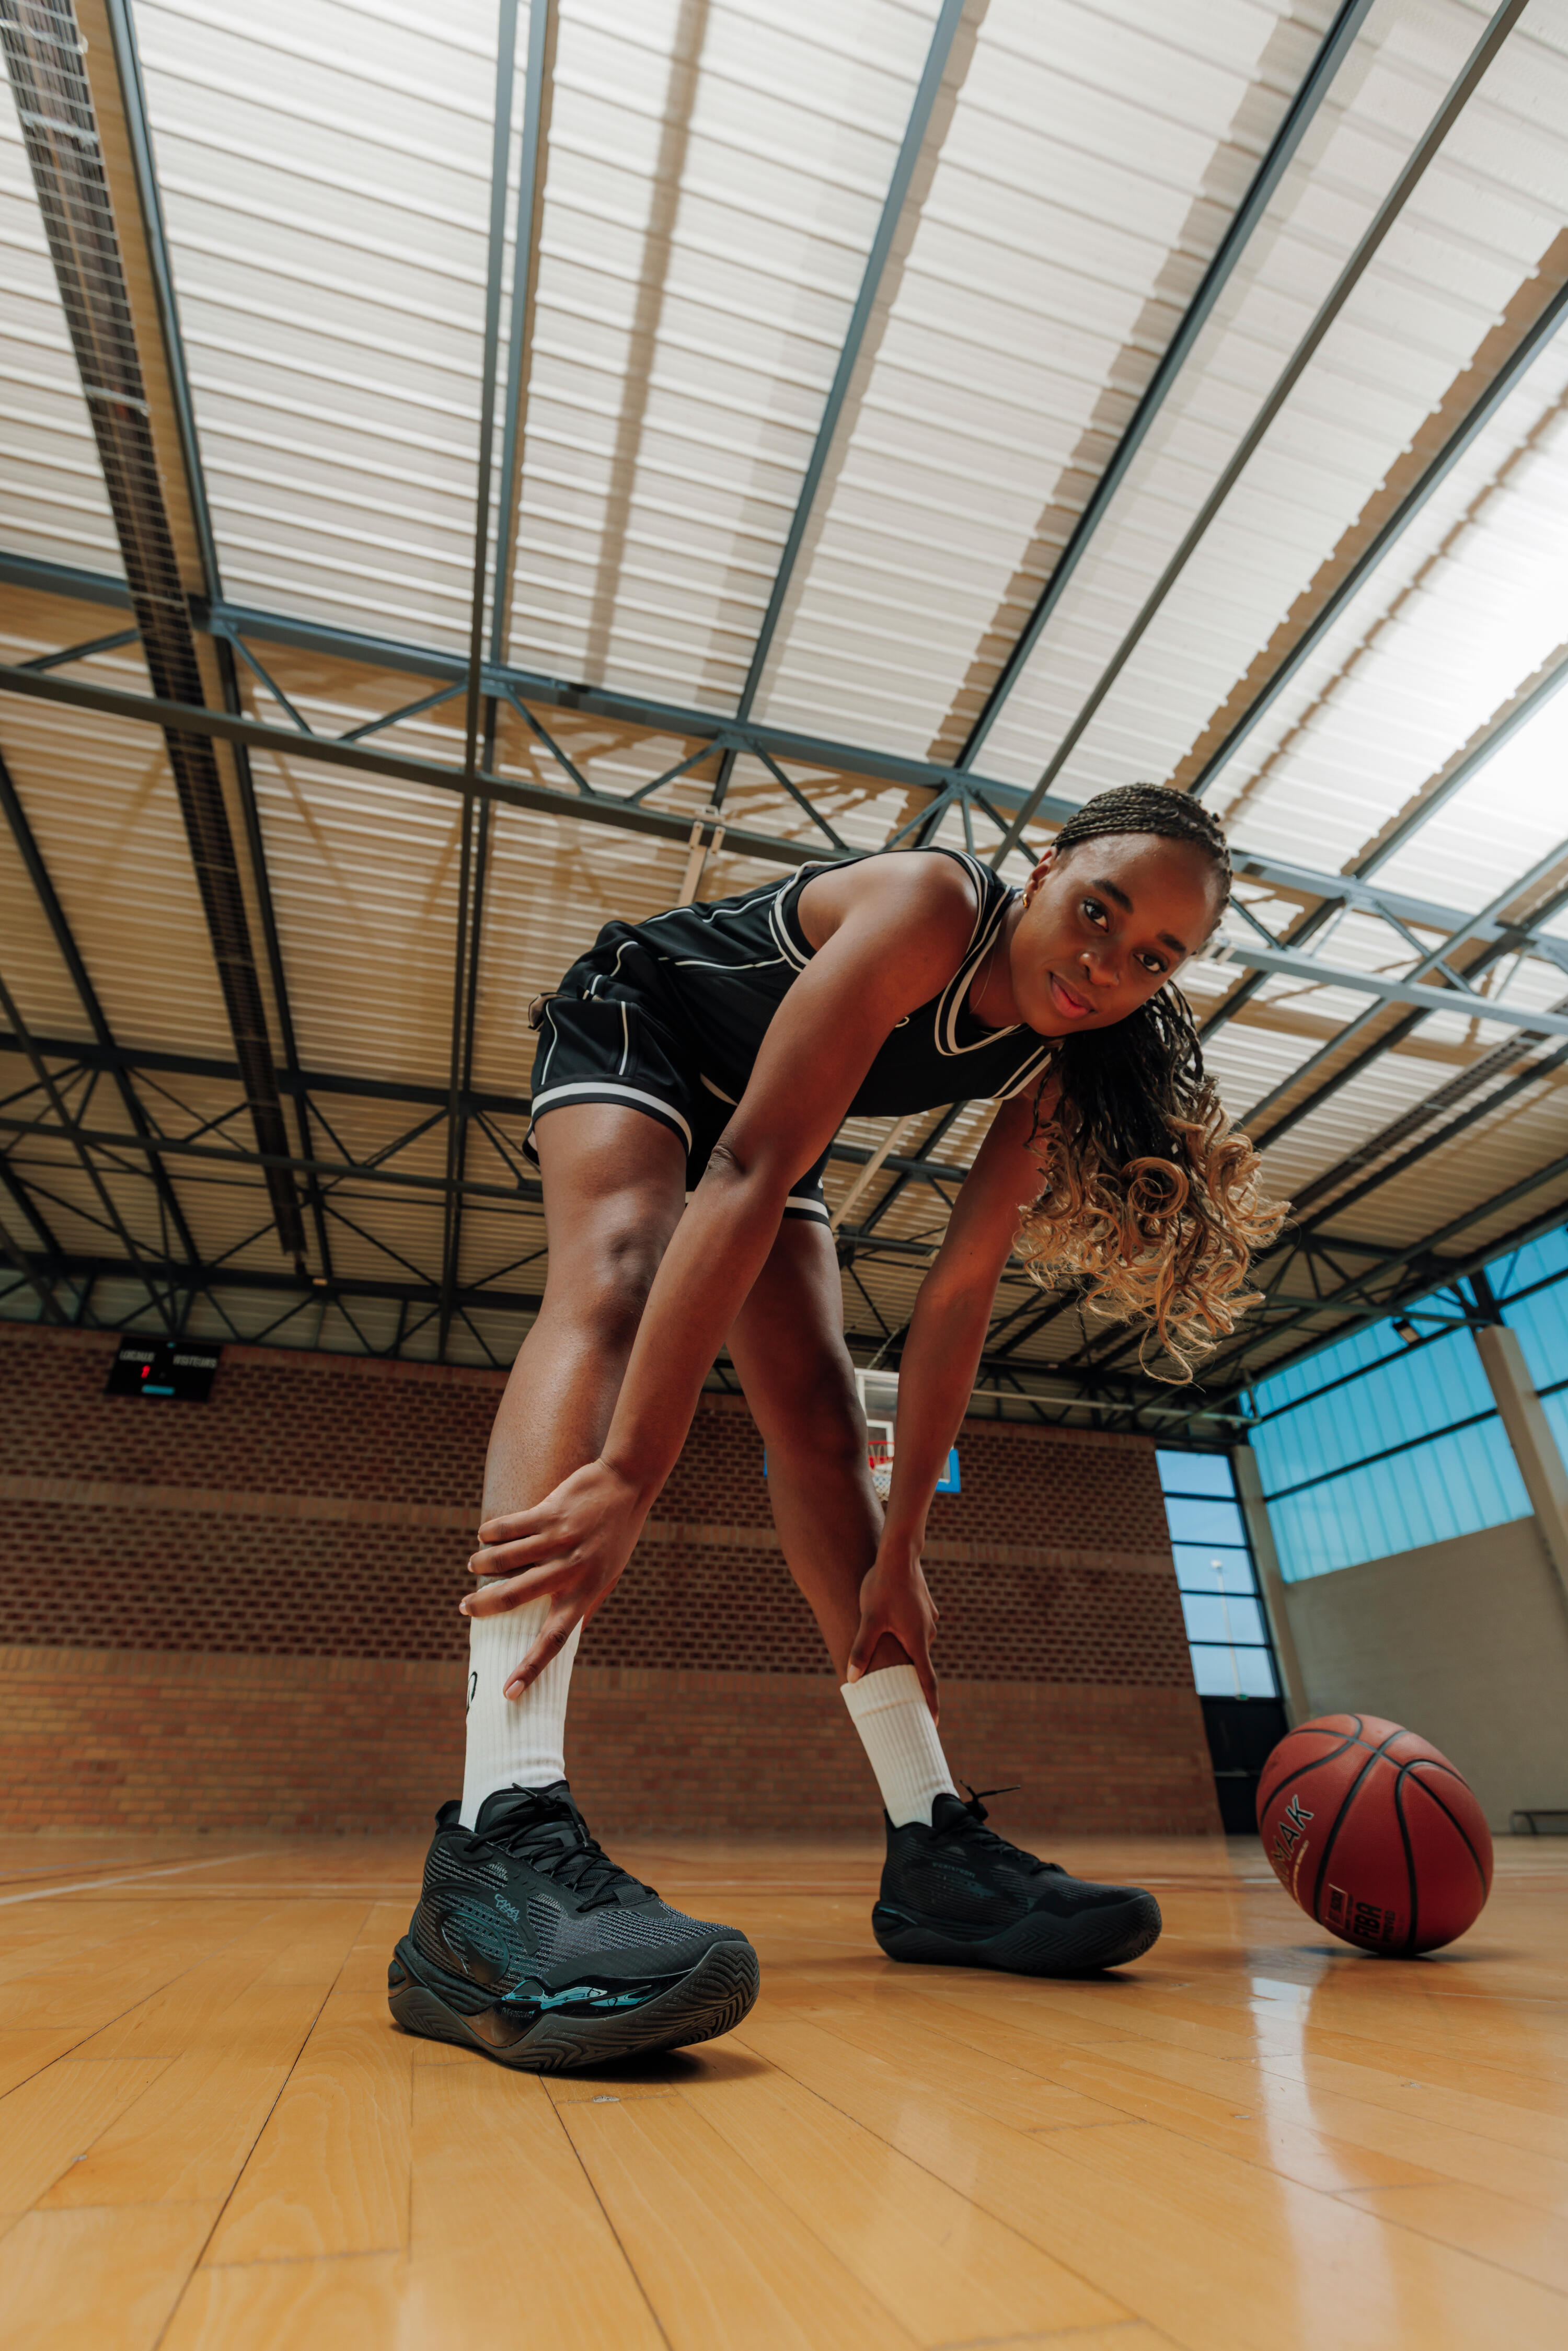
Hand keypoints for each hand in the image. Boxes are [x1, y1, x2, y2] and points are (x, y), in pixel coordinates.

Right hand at [462, 1458, 645, 1697]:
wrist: (628, 1484)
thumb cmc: (617, 1534)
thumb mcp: (609, 1575)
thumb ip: (587, 1604)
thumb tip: (571, 1637)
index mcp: (587, 1592)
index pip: (556, 1640)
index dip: (531, 1667)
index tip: (508, 1692)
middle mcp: (573, 1569)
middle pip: (517, 1596)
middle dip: (484, 1605)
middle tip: (465, 1608)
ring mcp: (561, 1539)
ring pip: (506, 1559)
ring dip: (483, 1564)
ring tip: (474, 1565)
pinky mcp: (551, 1511)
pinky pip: (509, 1528)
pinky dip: (491, 1534)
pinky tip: (484, 1537)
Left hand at [844, 1544, 939, 1720]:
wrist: (898, 1553)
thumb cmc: (883, 1586)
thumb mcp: (869, 1619)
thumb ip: (861, 1648)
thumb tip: (851, 1678)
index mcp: (917, 1641)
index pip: (927, 1681)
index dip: (931, 1704)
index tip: (933, 1724)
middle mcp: (927, 1633)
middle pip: (919, 1663)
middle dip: (910, 1680)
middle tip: (901, 1697)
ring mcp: (927, 1619)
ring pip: (914, 1642)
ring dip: (904, 1652)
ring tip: (886, 1657)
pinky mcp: (923, 1607)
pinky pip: (914, 1627)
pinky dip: (904, 1634)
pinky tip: (889, 1627)